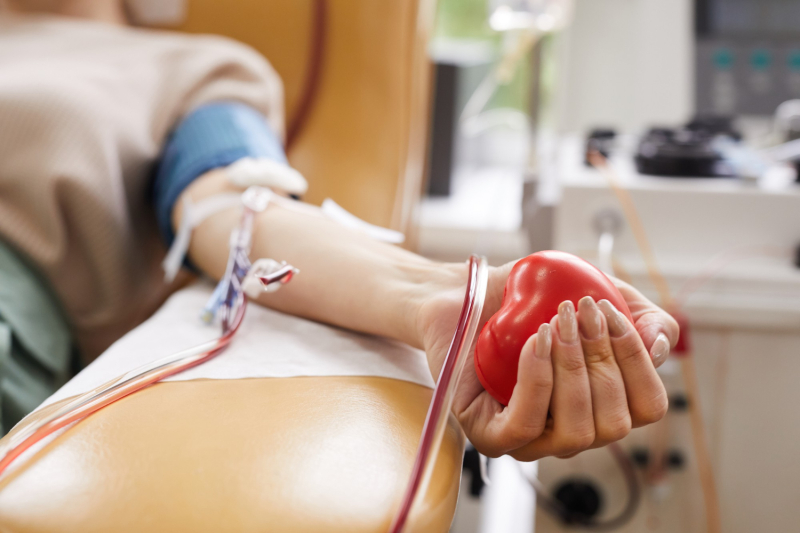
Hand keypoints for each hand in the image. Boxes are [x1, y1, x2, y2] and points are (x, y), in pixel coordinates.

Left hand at [417, 261, 678, 460]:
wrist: (466, 292)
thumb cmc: (527, 300)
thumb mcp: (596, 292)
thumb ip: (641, 315)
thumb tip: (660, 348)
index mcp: (603, 403)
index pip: (649, 407)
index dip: (638, 361)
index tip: (609, 312)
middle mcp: (573, 429)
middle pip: (616, 423)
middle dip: (602, 359)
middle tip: (577, 310)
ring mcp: (533, 440)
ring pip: (576, 432)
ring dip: (571, 369)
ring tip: (554, 323)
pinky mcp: (491, 436)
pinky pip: (526, 425)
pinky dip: (537, 381)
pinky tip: (535, 343)